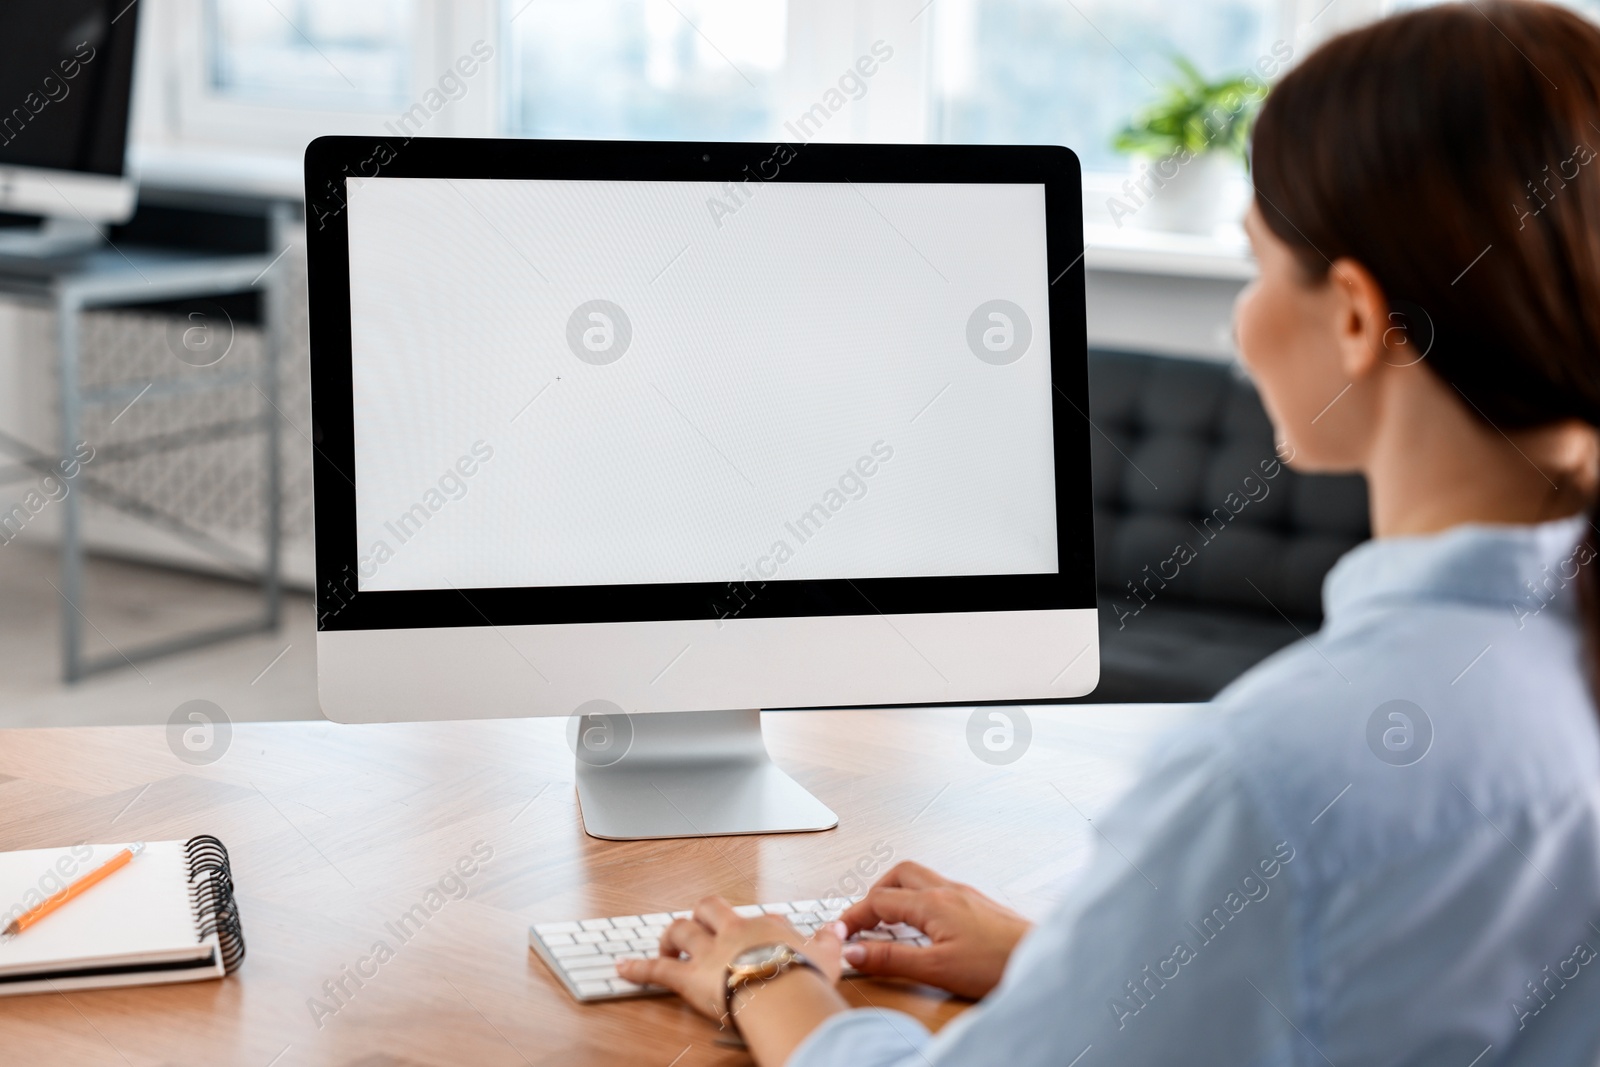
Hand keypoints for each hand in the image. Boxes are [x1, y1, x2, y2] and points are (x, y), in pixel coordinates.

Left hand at [617, 896, 846, 1021]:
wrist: (782, 991)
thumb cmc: (804, 977)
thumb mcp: (828, 956)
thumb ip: (829, 941)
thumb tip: (838, 929)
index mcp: (767, 927)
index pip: (757, 917)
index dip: (752, 926)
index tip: (755, 936)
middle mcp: (735, 932)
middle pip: (710, 908)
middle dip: (702, 916)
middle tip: (699, 928)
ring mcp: (710, 952)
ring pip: (682, 931)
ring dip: (671, 937)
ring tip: (666, 945)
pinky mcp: (690, 977)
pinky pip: (659, 970)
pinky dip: (639, 968)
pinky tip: (623, 968)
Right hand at [840, 861, 1031, 999]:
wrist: (1041, 959)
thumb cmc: (997, 963)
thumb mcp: (935, 968)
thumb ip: (891, 958)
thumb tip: (853, 951)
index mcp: (932, 902)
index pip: (878, 900)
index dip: (853, 916)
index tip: (839, 933)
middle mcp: (947, 890)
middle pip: (898, 875)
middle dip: (873, 893)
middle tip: (861, 920)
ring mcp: (964, 895)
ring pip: (919, 879)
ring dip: (896, 894)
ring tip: (888, 922)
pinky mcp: (977, 905)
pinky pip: (937, 890)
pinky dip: (918, 901)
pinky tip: (924, 926)